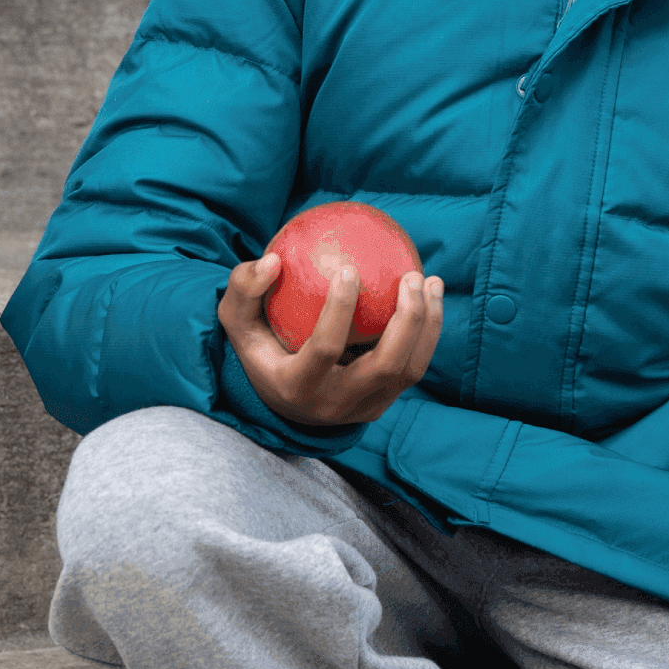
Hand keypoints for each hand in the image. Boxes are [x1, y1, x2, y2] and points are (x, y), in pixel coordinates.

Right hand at [217, 251, 443, 427]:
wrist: (280, 402)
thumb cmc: (260, 348)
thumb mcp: (238, 321)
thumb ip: (245, 289)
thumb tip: (273, 260)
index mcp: (296, 387)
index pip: (325, 349)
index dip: (339, 311)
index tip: (349, 268)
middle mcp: (334, 405)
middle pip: (385, 367)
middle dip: (407, 321)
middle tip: (411, 276)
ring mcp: (363, 409)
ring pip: (409, 371)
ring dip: (428, 325)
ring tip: (431, 281)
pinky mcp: (381, 405)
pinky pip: (414, 368)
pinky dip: (427, 333)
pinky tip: (430, 296)